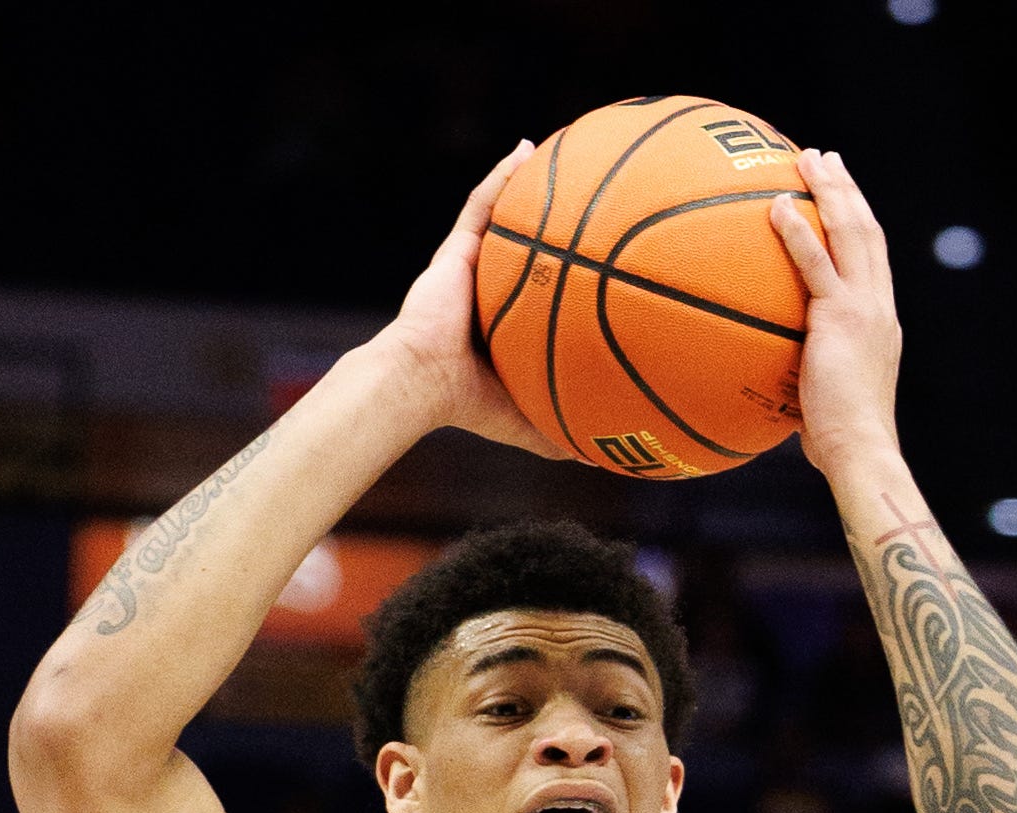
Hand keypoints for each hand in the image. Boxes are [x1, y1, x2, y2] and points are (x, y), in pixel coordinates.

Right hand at [368, 144, 570, 460]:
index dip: (563, 268)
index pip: (537, 286)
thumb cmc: (463, 404)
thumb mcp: (521, 419)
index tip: (599, 254)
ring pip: (504, 214)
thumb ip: (556, 431)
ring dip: (528, 183)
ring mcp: (471, 264)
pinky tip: (526, 150)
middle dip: (552, 217)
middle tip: (592, 194)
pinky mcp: (456, 250)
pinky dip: (502, 176)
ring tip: (562, 151)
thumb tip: (597, 458)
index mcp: (503, 319)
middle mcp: (488, 286)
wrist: (418, 383)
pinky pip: (482, 204)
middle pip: (525, 242)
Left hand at [764, 148, 902, 480]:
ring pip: (850, 233)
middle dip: (846, 190)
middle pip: (866, 231)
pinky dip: (797, 231)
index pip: (872, 258)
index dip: (858, 221)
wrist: (861, 448)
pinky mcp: (840, 317)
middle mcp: (879, 304)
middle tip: (826, 158)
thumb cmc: (840, 441)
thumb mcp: (826, 397)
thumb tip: (775, 377)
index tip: (843, 193)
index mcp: (880, 319)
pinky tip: (777, 206)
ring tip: (807, 159)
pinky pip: (814, 264)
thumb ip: (809, 373)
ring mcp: (864, 307)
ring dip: (829, 190)